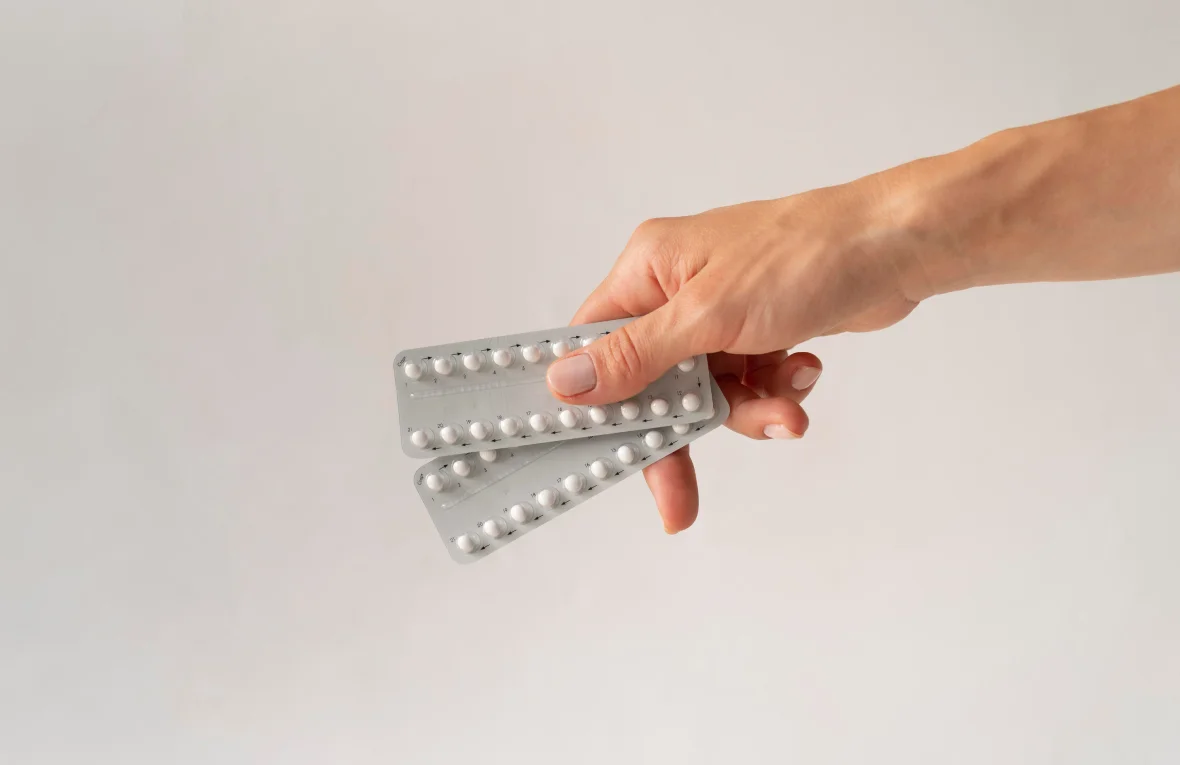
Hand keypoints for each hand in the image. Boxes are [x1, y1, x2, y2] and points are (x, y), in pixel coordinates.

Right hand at [547, 178, 927, 532]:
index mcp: (649, 269)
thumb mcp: (708, 314)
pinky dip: (773, 391)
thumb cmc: (805, 255)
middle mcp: (677, 288)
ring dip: (746, 411)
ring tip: (785, 413)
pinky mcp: (759, 329)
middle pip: (653, 382)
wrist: (897, 249)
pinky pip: (746, 383)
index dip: (597, 401)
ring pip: (706, 392)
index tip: (606, 452)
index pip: (595, 344)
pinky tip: (801, 374)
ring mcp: (720, 310)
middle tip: (678, 499)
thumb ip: (637, 354)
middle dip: (682, 433)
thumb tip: (566, 381)